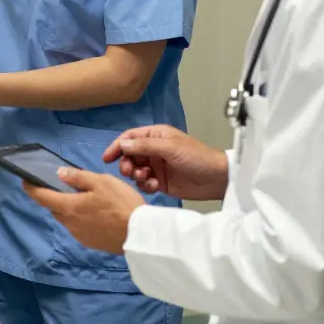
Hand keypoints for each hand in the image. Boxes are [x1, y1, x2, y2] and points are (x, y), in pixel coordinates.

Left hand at [24, 168, 144, 254]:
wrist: (141, 234)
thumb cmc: (121, 204)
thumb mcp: (102, 182)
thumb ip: (78, 178)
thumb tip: (59, 173)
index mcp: (69, 207)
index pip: (42, 197)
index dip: (32, 189)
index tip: (25, 181)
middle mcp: (70, 223)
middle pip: (55, 208)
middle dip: (55, 198)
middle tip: (64, 188)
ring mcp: (80, 235)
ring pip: (67, 219)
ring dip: (69, 209)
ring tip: (84, 200)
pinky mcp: (91, 243)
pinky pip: (78, 228)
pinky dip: (80, 219)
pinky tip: (95, 214)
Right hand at [102, 125, 228, 200]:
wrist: (216, 179)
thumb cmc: (196, 157)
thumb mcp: (170, 147)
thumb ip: (145, 146)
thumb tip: (122, 144)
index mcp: (156, 136)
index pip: (130, 138)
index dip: (117, 146)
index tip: (107, 158)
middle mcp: (154, 150)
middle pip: (130, 155)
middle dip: (127, 164)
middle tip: (130, 172)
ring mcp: (157, 167)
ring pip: (135, 170)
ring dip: (136, 175)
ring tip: (146, 179)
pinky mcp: (161, 182)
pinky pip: (144, 183)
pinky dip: (145, 185)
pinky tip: (155, 186)